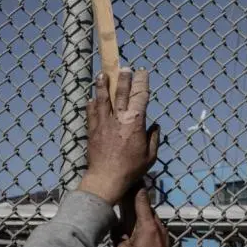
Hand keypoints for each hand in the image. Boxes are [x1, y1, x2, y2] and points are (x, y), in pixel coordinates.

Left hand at [78, 69, 159, 204]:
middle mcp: (118, 118)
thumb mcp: (150, 156)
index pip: (140, 95)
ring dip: (102, 85)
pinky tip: (91, 99)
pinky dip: (91, 104)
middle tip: (124, 68)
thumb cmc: (131, 169)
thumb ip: (153, 138)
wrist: (106, 179)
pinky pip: (91, 113)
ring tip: (102, 74)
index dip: (142, 81)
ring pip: (102, 98)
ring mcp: (103, 123)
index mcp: (135, 122)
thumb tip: (155, 127)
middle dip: (123, 78)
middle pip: (121, 92)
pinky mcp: (92, 130)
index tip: (142, 72)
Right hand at [113, 186, 171, 246]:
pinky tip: (137, 229)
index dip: (137, 187)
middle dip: (136, 200)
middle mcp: (158, 226)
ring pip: (150, 217)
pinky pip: (153, 227)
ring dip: (141, 213)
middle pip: (146, 207)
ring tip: (129, 211)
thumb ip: (118, 236)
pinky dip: (145, 223)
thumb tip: (115, 226)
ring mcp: (163, 233)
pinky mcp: (164, 241)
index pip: (141, 199)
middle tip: (127, 192)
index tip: (135, 176)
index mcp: (147, 225)